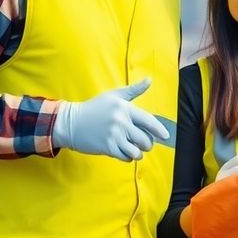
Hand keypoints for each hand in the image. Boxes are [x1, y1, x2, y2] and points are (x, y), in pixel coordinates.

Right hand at [51, 78, 168, 161]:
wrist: (71, 122)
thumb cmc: (94, 107)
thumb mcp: (114, 95)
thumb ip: (134, 90)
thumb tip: (149, 80)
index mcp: (125, 109)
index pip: (149, 121)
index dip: (160, 130)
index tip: (166, 136)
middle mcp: (121, 123)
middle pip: (145, 139)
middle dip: (148, 144)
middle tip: (145, 143)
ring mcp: (114, 136)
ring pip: (136, 151)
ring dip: (138, 152)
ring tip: (135, 149)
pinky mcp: (107, 148)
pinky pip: (125, 157)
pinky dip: (128, 157)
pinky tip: (124, 152)